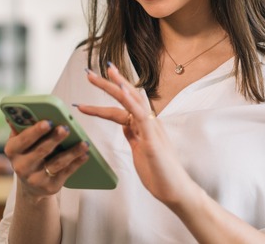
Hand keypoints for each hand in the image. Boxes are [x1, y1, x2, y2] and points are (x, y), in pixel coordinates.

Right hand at [3, 120, 89, 200]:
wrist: (30, 184)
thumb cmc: (27, 153)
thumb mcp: (20, 141)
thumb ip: (21, 126)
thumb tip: (19, 109)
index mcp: (12, 151)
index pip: (23, 140)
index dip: (36, 131)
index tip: (48, 121)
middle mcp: (21, 166)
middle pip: (41, 151)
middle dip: (54, 139)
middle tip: (66, 128)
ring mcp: (36, 178)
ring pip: (56, 163)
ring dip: (71, 152)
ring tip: (83, 143)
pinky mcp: (50, 186)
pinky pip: (66, 173)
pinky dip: (77, 163)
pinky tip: (85, 154)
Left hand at [77, 63, 186, 205]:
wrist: (175, 191)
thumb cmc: (159, 172)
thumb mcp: (140, 150)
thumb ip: (133, 135)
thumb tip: (124, 125)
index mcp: (143, 125)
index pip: (121, 105)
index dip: (107, 95)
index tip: (94, 81)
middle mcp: (148, 122)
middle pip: (126, 97)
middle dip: (107, 84)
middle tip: (89, 73)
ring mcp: (151, 128)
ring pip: (133, 101)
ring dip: (117, 86)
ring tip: (103, 73)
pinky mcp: (153, 138)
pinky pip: (140, 115)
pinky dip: (131, 101)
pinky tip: (122, 91)